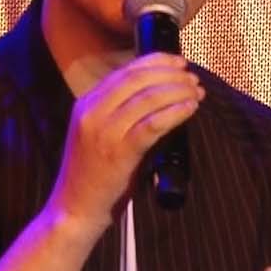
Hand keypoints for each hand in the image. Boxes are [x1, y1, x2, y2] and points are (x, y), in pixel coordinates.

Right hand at [45, 53, 202, 229]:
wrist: (74, 209)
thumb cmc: (93, 175)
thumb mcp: (97, 134)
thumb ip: (118, 112)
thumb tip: (157, 94)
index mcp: (86, 104)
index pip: (125, 71)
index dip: (156, 62)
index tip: (178, 62)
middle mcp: (92, 112)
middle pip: (138, 79)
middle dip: (171, 74)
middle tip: (192, 78)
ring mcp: (104, 132)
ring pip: (148, 98)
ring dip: (177, 91)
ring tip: (196, 93)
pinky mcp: (119, 152)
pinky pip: (153, 124)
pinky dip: (175, 112)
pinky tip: (189, 108)